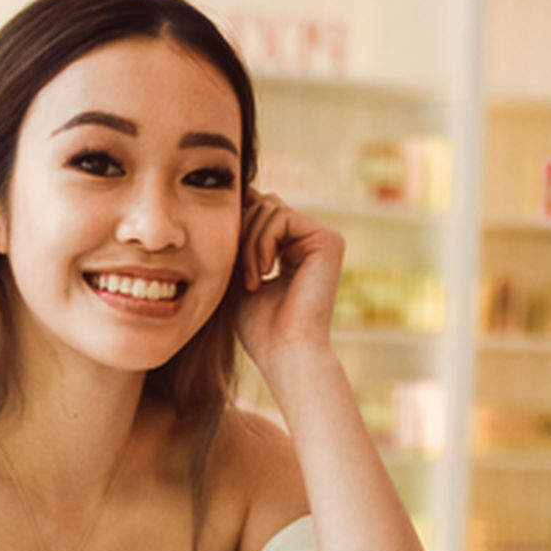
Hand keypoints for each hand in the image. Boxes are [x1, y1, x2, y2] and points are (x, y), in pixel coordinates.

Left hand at [233, 191, 344, 372]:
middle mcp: (311, 241)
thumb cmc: (260, 328)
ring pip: (269, 208)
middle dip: (242, 235)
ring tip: (251, 280)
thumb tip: (234, 197)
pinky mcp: (328, 240)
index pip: (261, 213)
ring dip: (249, 244)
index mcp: (293, 249)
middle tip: (240, 277)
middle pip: (264, 204)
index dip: (238, 221)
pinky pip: (280, 216)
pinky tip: (263, 273)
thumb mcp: (239, 274)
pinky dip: (262, 242)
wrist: (285, 353)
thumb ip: (239, 240)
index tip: (222, 252)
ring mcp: (322, 239)